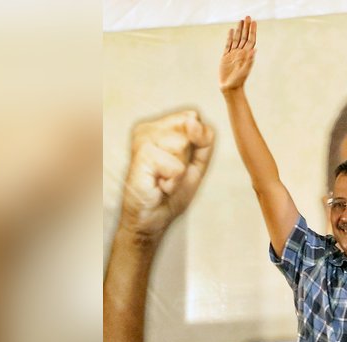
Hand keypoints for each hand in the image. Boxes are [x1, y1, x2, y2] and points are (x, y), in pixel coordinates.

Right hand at [120, 110, 213, 238]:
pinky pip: (177, 166)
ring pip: (182, 145)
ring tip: (164, 179)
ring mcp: (142, 139)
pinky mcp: (141, 155)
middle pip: (190, 129)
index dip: (198, 142)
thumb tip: (193, 120)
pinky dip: (173, 182)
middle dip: (188, 158)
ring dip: (179, 171)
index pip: (194, 117)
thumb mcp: (198, 164)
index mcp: (160, 127)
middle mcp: (148, 128)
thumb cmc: (172, 193)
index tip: (181, 163)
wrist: (153, 219)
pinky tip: (159, 186)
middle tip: (170, 173)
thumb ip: (204, 139)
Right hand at [220, 16, 256, 91]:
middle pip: (244, 37)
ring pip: (237, 39)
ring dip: (239, 30)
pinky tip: (231, 31)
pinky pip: (228, 45)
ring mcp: (233, 54)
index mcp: (246, 55)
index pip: (250, 40)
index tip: (254, 22)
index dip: (252, 31)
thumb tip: (254, 49)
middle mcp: (240, 53)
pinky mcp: (226, 57)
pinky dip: (230, 37)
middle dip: (246, 27)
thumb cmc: (239, 81)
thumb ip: (249, 60)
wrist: (230, 88)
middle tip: (248, 16)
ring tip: (241, 21)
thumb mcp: (245, 71)